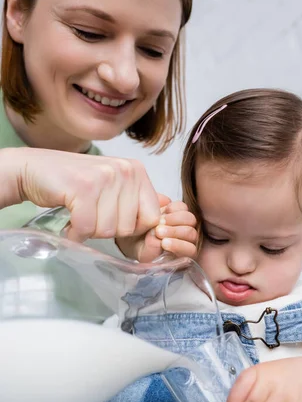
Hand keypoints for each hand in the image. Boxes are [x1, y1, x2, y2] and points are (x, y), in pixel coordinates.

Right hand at [2, 147, 159, 242]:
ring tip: (79, 214)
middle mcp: (125, 171)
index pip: (152, 218)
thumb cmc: (74, 183)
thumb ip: (137, 197)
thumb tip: (168, 205)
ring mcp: (105, 177)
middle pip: (129, 227)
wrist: (33, 170)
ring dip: (90, 231)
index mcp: (137, 171)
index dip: (132, 228)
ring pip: (108, 230)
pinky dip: (74, 232)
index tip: (112, 219)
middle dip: (107, 230)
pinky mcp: (83, 188)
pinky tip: (69, 221)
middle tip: (90, 214)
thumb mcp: (112, 186)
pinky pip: (87, 228)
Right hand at [128, 200, 197, 262]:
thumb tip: (158, 241)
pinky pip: (182, 207)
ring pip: (189, 219)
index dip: (179, 246)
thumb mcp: (143, 253)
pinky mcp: (178, 209)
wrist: (135, 230)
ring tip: (159, 221)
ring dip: (174, 220)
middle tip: (158, 231)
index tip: (164, 243)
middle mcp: (186, 238)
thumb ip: (152, 250)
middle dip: (175, 232)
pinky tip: (161, 212)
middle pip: (191, 233)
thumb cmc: (141, 246)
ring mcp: (184, 223)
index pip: (190, 250)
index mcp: (182, 253)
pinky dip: (172, 208)